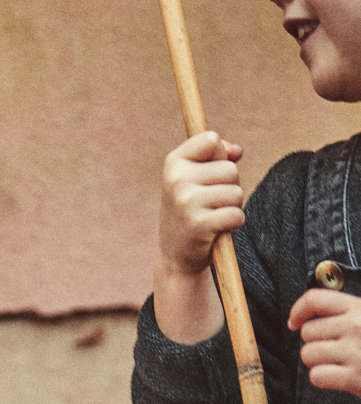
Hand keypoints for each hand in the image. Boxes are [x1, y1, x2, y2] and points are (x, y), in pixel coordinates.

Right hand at [158, 131, 244, 276]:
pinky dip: (233, 223)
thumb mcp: (192, 180)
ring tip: (213, 216)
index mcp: (172, 164)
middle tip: (210, 203)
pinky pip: (236, 215)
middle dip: (229, 186)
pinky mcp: (200, 224)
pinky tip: (217, 230)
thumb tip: (237, 151)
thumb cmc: (189, 213)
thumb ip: (214, 157)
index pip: (211, 140)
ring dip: (232, 206)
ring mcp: (186, 203)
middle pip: (230, 169)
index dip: (219, 156)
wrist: (175, 256)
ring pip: (236, 192)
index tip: (208, 174)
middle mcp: (176, 181)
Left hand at [289, 289, 360, 396]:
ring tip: (338, 363)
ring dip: (318, 361)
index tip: (294, 323)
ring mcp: (355, 352)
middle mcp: (356, 326)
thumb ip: (351, 314)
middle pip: (308, 332)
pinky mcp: (356, 378)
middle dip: (315, 342)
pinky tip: (340, 377)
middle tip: (333, 350)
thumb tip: (313, 318)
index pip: (315, 299)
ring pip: (308, 354)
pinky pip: (317, 376)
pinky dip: (324, 378)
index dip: (298, 310)